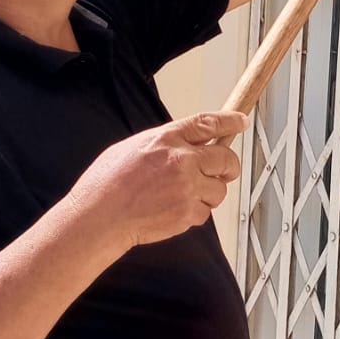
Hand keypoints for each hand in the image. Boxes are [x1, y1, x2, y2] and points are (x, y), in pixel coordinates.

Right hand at [74, 111, 248, 247]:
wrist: (99, 218)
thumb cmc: (106, 185)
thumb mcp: (132, 148)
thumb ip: (163, 144)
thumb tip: (184, 145)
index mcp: (165, 139)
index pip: (207, 123)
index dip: (230, 120)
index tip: (240, 121)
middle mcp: (181, 160)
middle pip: (226, 157)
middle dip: (229, 166)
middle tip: (225, 171)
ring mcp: (186, 188)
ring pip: (219, 190)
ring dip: (209, 193)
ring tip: (183, 196)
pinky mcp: (186, 213)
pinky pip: (204, 213)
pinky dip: (193, 213)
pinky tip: (172, 211)